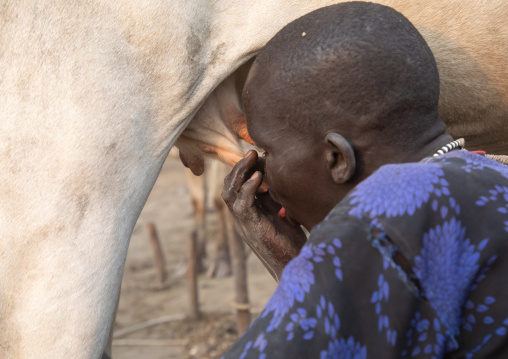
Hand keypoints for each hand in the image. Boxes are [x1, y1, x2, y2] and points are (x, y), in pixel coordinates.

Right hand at [222, 151, 306, 281]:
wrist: (294, 267)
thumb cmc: (292, 243)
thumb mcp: (283, 214)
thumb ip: (277, 199)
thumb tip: (280, 178)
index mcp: (248, 214)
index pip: (237, 187)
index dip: (243, 170)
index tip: (256, 154)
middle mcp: (242, 218)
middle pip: (229, 187)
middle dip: (238, 167)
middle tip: (251, 152)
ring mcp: (244, 223)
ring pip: (229, 193)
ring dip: (239, 174)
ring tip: (251, 158)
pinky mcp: (251, 228)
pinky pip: (242, 204)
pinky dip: (248, 188)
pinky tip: (258, 176)